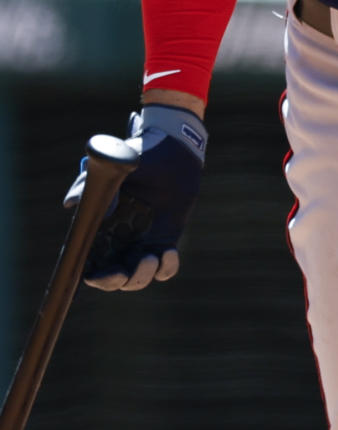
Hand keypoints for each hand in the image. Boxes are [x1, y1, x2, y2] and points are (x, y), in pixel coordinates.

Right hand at [64, 106, 206, 290]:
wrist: (174, 148)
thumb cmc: (140, 154)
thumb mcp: (113, 167)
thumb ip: (90, 183)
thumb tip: (71, 203)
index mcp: (100, 224)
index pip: (87, 258)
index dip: (88, 273)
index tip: (94, 276)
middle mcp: (119, 237)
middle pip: (110, 277)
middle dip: (113, 281)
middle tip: (123, 274)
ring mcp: (142, 241)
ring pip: (136, 277)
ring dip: (141, 276)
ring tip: (152, 257)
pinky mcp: (165, 240)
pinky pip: (164, 268)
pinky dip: (166, 268)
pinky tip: (169, 252)